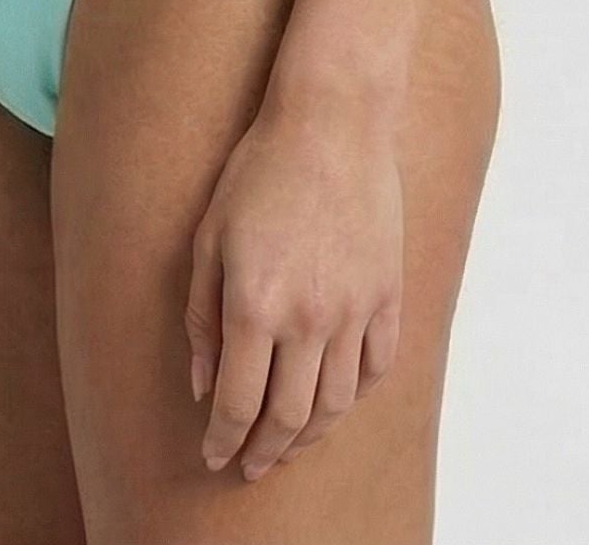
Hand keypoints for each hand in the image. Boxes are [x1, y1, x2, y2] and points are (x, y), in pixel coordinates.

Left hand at [184, 93, 401, 480]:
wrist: (332, 121)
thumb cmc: (259, 170)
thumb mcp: (209, 237)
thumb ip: (201, 317)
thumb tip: (203, 386)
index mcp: (255, 304)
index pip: (238, 403)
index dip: (223, 441)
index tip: (214, 458)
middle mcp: (308, 318)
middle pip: (288, 418)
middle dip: (264, 452)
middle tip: (249, 467)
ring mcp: (354, 309)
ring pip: (336, 405)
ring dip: (309, 437)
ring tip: (288, 445)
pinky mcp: (387, 294)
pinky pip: (376, 367)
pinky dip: (355, 396)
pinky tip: (334, 401)